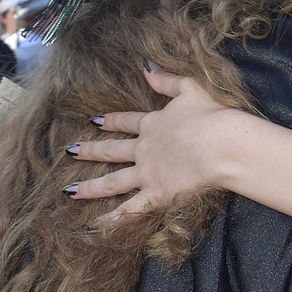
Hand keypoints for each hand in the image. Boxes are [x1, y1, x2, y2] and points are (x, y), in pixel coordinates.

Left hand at [67, 68, 240, 221]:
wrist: (220, 144)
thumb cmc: (210, 116)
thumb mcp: (189, 88)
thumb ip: (166, 79)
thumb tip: (145, 67)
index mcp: (153, 124)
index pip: (125, 122)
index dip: (109, 121)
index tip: (93, 121)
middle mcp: (144, 149)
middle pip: (111, 151)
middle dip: (90, 151)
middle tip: (70, 152)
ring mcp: (147, 173)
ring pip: (112, 182)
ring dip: (90, 187)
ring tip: (70, 191)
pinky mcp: (156, 195)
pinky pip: (130, 210)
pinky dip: (113, 219)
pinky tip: (96, 225)